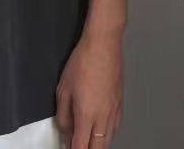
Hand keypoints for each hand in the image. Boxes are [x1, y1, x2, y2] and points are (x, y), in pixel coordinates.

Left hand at [55, 28, 123, 147]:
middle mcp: (103, 116)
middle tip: (77, 146)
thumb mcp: (63, 90)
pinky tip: (101, 130)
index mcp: (87, 114)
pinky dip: (107, 134)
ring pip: (109, 139)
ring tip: (88, 141)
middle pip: (98, 147)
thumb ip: (63, 116)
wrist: (104, 44)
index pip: (81, 146)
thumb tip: (66, 130)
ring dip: (98, 144)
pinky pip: (116, 127)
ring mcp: (115, 109)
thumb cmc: (82, 63)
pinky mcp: (121, 102)